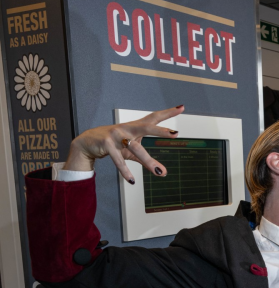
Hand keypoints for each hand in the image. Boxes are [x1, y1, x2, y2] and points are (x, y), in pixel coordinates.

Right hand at [64, 106, 183, 183]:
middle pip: (147, 127)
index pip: (154, 118)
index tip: (181, 108)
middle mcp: (127, 128)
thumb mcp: (132, 150)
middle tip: (175, 133)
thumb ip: (148, 160)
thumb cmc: (114, 144)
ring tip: (160, 172)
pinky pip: (118, 159)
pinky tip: (132, 180)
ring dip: (148, 161)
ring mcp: (116, 135)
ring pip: (135, 148)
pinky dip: (125, 171)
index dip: (167, 113)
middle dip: (160, 131)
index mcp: (136, 127)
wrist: (87, 143)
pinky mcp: (106, 144)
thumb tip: (163, 173)